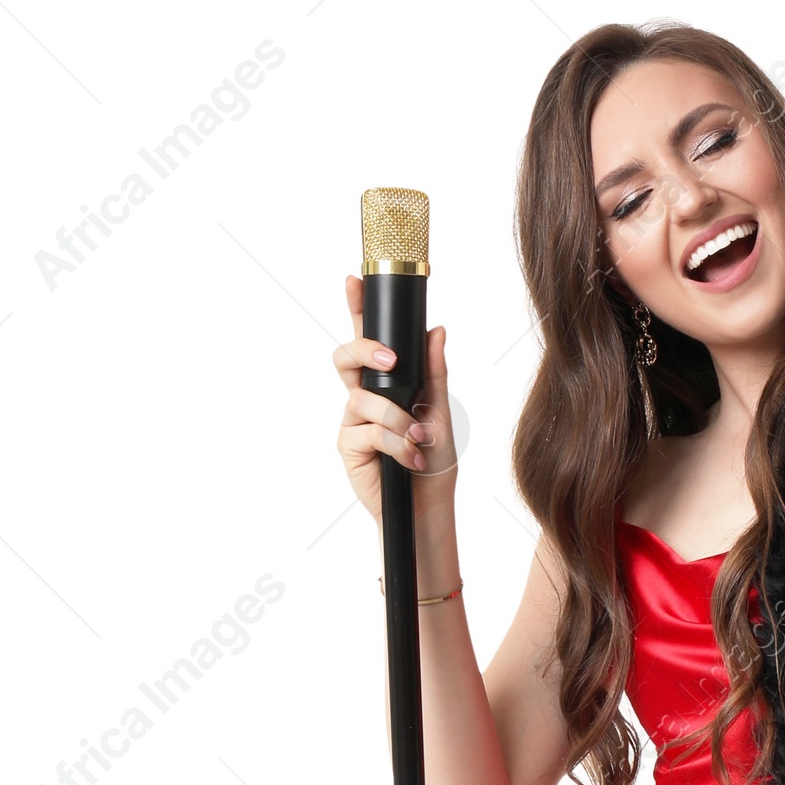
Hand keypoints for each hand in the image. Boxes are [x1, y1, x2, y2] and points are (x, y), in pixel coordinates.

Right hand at [333, 276, 457, 525]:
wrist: (428, 504)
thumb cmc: (434, 459)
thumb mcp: (440, 409)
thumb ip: (435, 371)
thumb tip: (437, 330)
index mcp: (386, 382)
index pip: (368, 338)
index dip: (357, 308)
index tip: (354, 280)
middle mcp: (364, 396)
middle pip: (345, 357)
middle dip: (365, 350)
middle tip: (392, 362)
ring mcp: (352, 421)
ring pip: (363, 399)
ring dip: (396, 418)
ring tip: (418, 437)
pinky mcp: (347, 446)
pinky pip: (366, 432)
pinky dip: (394, 443)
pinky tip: (410, 456)